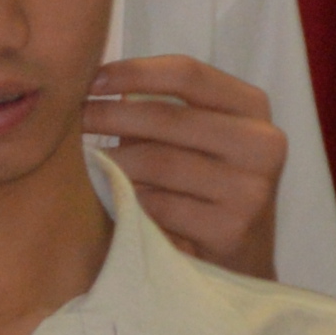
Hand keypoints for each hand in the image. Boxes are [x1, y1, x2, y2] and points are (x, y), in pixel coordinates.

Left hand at [88, 56, 284, 278]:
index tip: (91, 81)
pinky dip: (129, 200)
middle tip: (73, 120)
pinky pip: (159, 205)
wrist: (236, 262)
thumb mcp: (192, 139)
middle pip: (167, 117)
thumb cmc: (202, 187)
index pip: (188, 73)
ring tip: (86, 161)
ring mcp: (251, 188)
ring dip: (112, 161)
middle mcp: (262, 143)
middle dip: (109, 116)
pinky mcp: (231, 229)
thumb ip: (159, 109)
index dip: (133, 72)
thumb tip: (95, 85)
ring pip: (158, 162)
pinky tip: (114, 198)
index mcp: (252, 108)